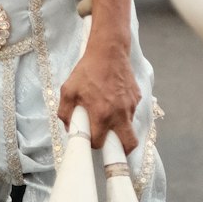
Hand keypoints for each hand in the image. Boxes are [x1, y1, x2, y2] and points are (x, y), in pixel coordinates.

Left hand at [58, 29, 139, 152]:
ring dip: (121, 129)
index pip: (100, 143)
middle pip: (128, 145)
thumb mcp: (68, 89)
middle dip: (121, 151)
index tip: (90, 140)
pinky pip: (131, 112)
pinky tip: (114, 101)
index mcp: (101, 114)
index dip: (93, 144)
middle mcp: (120, 114)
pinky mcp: (137, 98)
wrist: (109, 50)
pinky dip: (124, 113)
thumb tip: (69, 127)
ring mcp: (131, 106)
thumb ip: (65, 112)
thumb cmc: (87, 70)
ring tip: (109, 117)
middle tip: (111, 146)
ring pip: (130, 127)